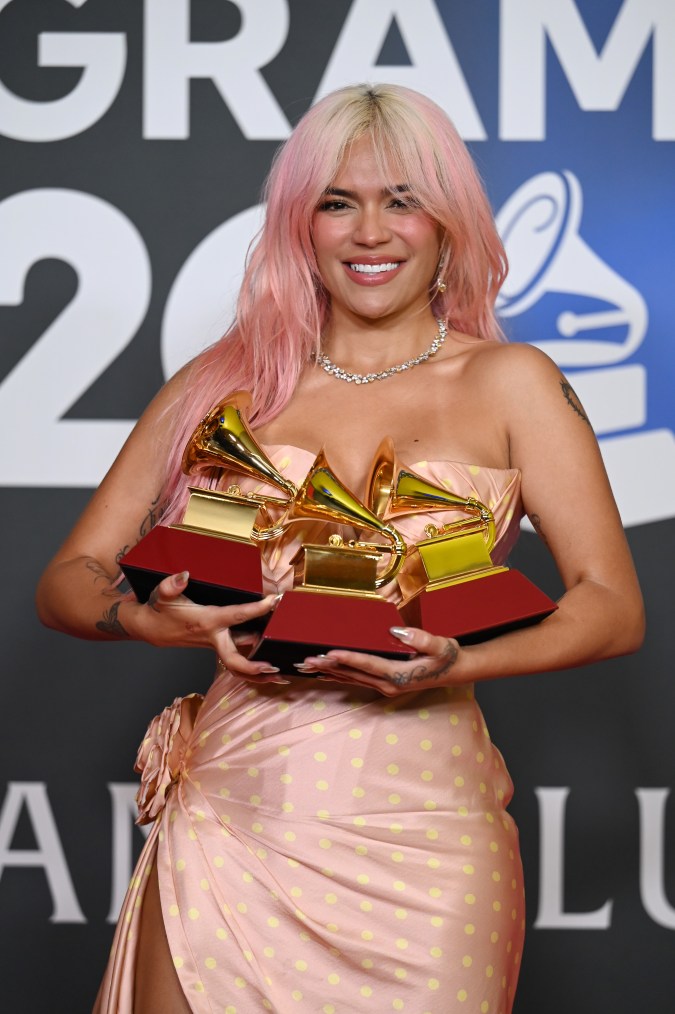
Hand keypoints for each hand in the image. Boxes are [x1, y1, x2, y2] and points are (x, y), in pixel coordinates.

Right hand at [129, 571, 287, 682]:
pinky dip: (251, 669)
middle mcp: (214, 637)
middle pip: (235, 660)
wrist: (151, 628)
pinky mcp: (218, 647)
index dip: (255, 609)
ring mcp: (216, 645)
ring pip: (238, 665)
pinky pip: (237, 661)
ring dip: (258, 674)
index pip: (235, 616)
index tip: (273, 600)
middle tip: (274, 668)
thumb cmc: (161, 610)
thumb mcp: (162, 594)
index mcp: (207, 621)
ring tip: (281, 677)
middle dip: (254, 667)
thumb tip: (184, 575)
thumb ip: (171, 585)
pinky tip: (268, 671)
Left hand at [296, 626, 459, 695]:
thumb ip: (421, 639)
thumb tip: (396, 632)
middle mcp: (389, 684)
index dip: (348, 658)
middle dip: (330, 667)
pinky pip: (357, 680)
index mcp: (399, 675)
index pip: (368, 664)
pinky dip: (340, 675)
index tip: (329, 653)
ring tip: (308, 667)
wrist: (456, 671)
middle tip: (307, 660)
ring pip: (352, 678)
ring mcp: (385, 687)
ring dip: (330, 672)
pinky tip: (327, 673)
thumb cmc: (447, 656)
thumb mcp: (441, 645)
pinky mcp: (384, 684)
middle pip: (354, 674)